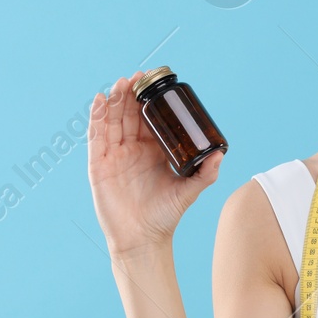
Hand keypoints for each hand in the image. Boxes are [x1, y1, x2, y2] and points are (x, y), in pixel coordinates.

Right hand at [88, 71, 225, 255]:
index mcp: (153, 151)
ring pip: (113, 122)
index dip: (151, 101)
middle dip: (132, 95)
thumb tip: (220, 155)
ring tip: (121, 83)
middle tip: (137, 77)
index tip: (155, 83)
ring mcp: (114, 156)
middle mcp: (133, 150)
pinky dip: (97, 118)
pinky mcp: (99, 165)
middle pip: (130, 115)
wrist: (143, 239)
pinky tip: (100, 101)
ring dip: (116, 101)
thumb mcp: (189, 191)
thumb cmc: (165, 216)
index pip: (150, 120)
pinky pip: (96, 137)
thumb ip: (205, 174)